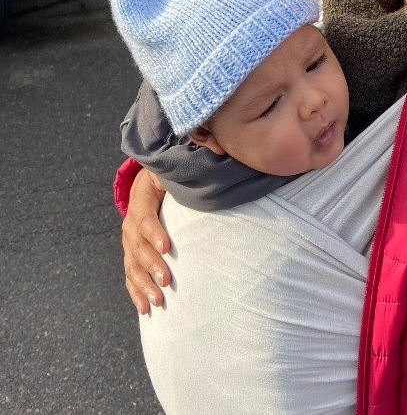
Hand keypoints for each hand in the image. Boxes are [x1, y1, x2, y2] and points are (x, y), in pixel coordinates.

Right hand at [122, 168, 169, 313]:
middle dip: (152, 264)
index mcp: (141, 199)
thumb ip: (181, 176)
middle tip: (166, 280)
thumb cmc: (167, 178)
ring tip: (158, 300)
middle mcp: (131, 222)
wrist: (148, 184)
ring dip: (144, 284)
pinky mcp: (131, 254)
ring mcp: (129, 240)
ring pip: (132, 265)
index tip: (166, 247)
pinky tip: (144, 308)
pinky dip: (136, 292)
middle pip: (137, 246)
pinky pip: (130, 275)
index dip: (154, 232)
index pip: (145, 217)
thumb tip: (202, 173)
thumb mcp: (170, 172)